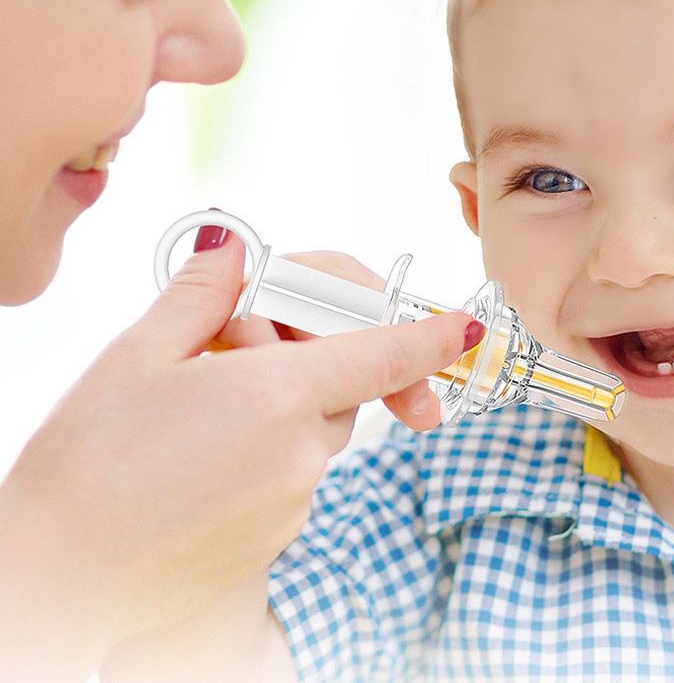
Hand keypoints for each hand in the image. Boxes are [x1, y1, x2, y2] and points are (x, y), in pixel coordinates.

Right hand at [0, 231, 479, 681]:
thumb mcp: (137, 358)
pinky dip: (268, 448)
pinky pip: (294, 470)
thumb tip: (233, 245)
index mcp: (275, 395)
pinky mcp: (278, 534)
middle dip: (306, 353)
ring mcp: (293, 501)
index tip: (464, 328)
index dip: (428, 337)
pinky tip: (203, 454)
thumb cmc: (88, 464)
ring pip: (316, 426)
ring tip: (202, 408)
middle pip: (340, 382)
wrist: (60, 578)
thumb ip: (201, 294)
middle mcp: (300, 452)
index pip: (381, 354)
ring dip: (282, 402)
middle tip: (237, 346)